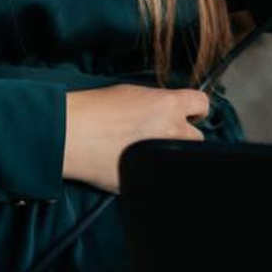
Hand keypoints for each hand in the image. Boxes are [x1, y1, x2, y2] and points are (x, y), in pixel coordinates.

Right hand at [63, 83, 210, 191]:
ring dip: (170, 154)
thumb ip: (158, 103)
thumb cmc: (94, 110)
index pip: (202, 104)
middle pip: (197, 137)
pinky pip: (160, 175)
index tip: (190, 114)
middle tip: (161, 135)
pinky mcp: (149, 177)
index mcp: (169, 105)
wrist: (69, 134)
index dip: (196, 109)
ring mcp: (161, 156)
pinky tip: (135, 164)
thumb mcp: (132, 93)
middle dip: (183, 136)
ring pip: (182, 158)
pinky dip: (152, 171)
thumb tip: (169, 110)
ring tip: (146, 151)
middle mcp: (171, 130)